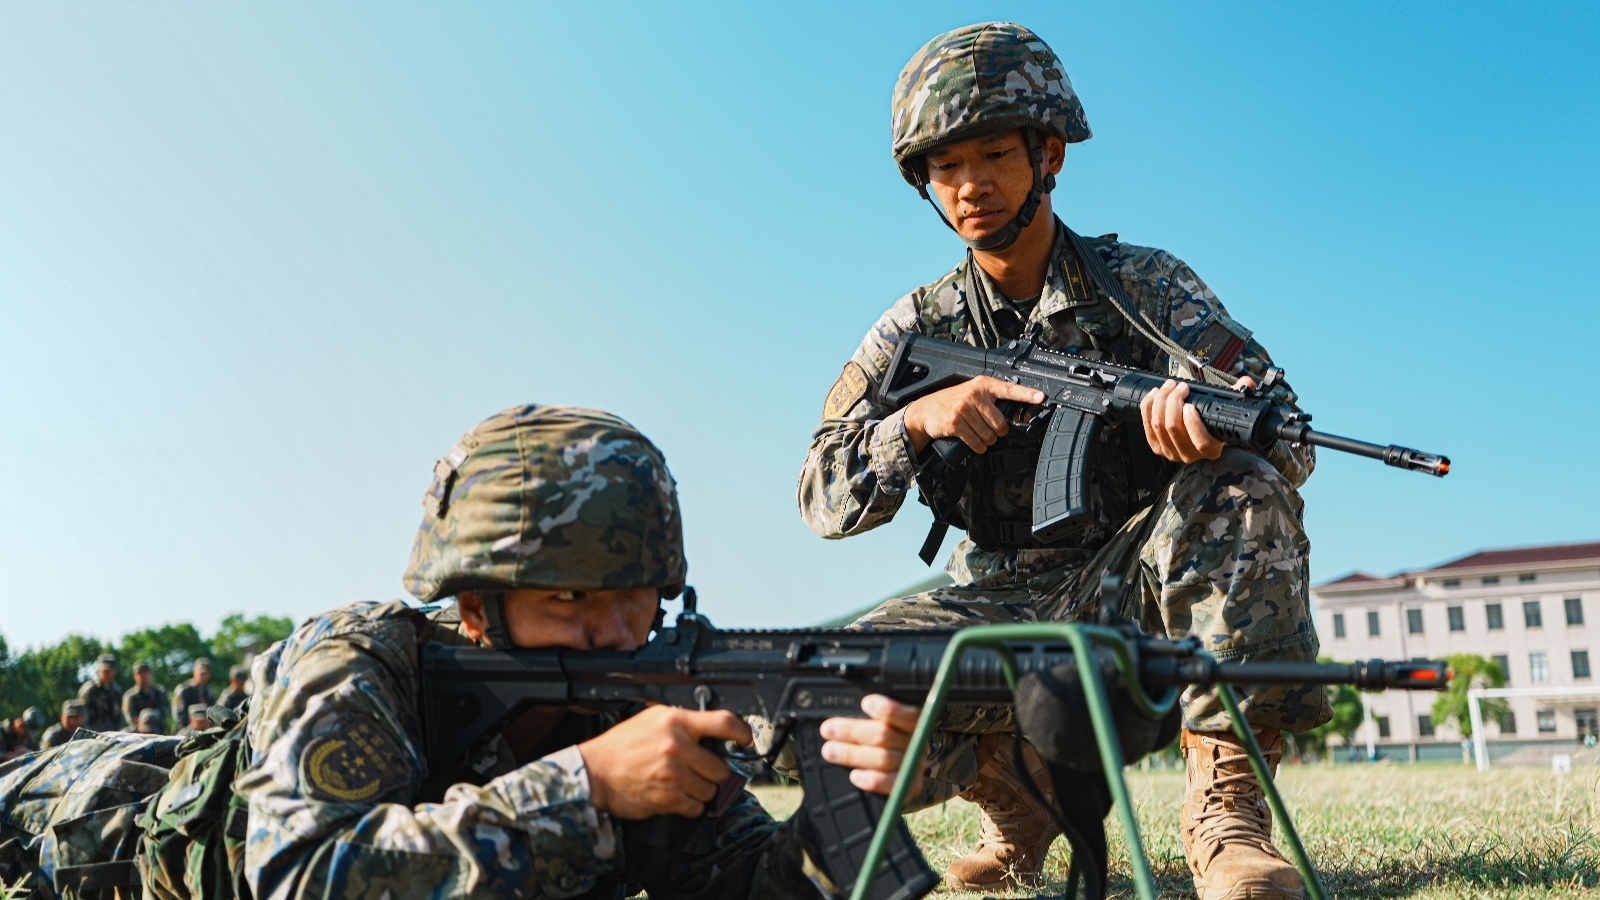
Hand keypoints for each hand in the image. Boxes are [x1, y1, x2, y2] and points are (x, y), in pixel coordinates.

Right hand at [577, 705, 751, 818]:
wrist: (595, 772)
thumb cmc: (622, 745)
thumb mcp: (651, 718)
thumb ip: (682, 721)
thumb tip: (711, 729)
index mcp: (676, 721)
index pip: (724, 723)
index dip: (742, 733)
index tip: (746, 740)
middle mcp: (677, 746)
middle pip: (721, 766)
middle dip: (713, 771)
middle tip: (700, 769)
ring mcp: (674, 774)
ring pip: (711, 790)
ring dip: (702, 790)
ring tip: (684, 783)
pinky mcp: (668, 798)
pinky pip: (696, 807)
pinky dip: (690, 805)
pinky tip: (677, 796)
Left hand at [819, 695, 923, 795]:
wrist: (903, 775)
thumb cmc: (884, 741)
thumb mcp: (880, 723)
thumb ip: (867, 718)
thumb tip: (840, 714)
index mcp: (913, 721)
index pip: (906, 713)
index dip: (888, 709)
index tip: (866, 704)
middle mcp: (917, 742)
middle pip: (885, 735)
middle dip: (853, 731)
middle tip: (828, 729)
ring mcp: (915, 765)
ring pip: (883, 758)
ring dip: (852, 754)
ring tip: (829, 751)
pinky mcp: (912, 787)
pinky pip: (891, 783)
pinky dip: (873, 780)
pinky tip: (855, 776)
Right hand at [903, 377, 1045, 454]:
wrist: (926, 409)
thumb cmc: (953, 402)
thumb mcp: (973, 394)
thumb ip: (993, 401)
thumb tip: (1018, 416)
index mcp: (984, 385)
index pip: (1010, 390)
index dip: (1027, 395)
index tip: (1042, 398)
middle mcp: (975, 394)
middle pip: (1001, 423)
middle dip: (998, 432)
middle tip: (989, 430)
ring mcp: (964, 408)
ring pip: (989, 435)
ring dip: (987, 441)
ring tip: (978, 434)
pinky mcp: (956, 423)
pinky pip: (976, 442)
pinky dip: (978, 447)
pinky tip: (974, 443)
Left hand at [1139, 376, 1255, 463]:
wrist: (1197, 433)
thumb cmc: (1212, 421)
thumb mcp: (1226, 410)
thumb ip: (1239, 395)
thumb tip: (1247, 382)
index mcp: (1211, 450)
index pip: (1201, 442)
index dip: (1192, 423)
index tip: (1190, 404)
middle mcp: (1190, 455)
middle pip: (1174, 428)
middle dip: (1172, 401)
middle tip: (1179, 386)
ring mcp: (1171, 452)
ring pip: (1158, 425)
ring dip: (1160, 401)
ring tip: (1168, 386)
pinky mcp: (1156, 447)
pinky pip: (1147, 426)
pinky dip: (1148, 407)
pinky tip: (1154, 395)